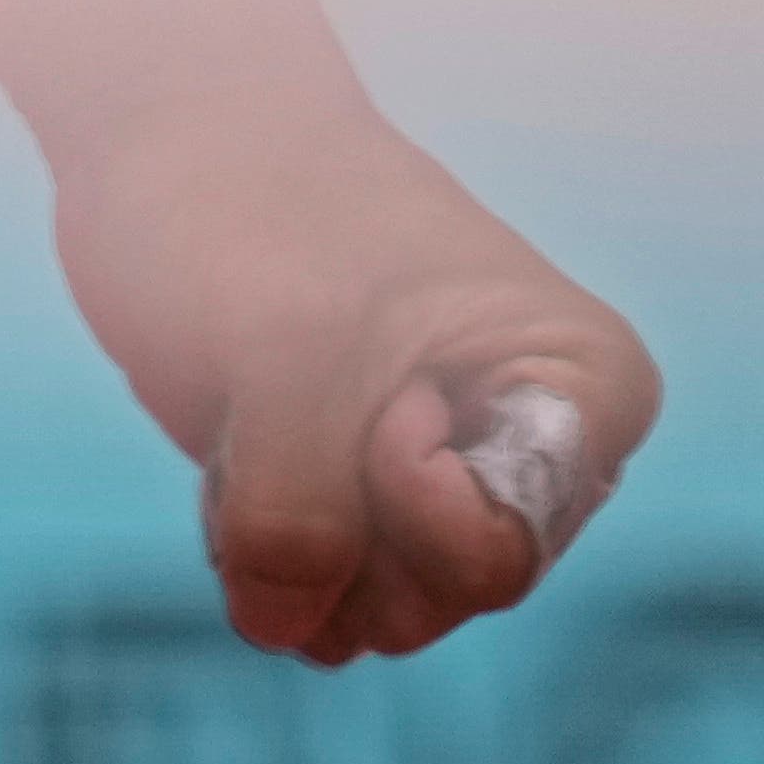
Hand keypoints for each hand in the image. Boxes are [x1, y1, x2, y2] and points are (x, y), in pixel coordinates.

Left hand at [0, 0, 656, 664]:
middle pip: (437, 597)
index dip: (400, 484)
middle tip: (296, 385)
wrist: (177, 133)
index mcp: (586, 395)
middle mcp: (537, 458)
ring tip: (263, 400)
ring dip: (280, 526)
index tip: (376, 371)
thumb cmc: (261, 210)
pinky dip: (250, 531)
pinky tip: (237, 435)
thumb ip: (297, 526)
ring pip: (370, 610)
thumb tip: (287, 630)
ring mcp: (447, 486)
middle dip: (334, 517)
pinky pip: (309, 592)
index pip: (496, 552)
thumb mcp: (282, 360)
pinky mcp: (362, 501)